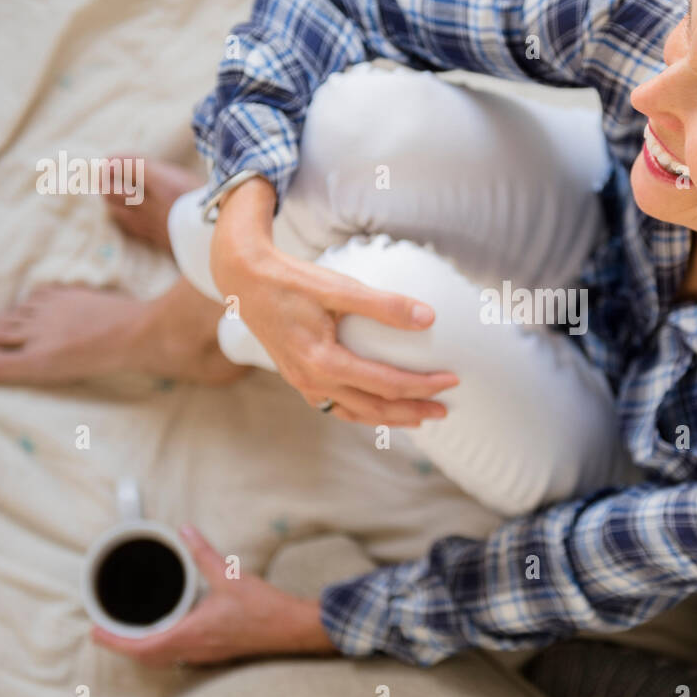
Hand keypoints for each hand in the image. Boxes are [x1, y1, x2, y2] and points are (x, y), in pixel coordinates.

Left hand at [91, 524, 338, 666]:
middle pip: (146, 658)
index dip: (114, 641)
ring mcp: (204, 655)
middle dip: (122, 646)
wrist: (290, 628)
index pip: (141, 646)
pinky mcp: (214, 654)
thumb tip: (186, 532)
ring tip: (129, 632)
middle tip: (105, 631)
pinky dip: (161, 649)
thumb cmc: (263, 607)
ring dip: (142, 649)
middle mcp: (193, 649)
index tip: (96, 631)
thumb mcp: (230, 575)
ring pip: (162, 659)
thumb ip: (204, 553)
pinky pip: (177, 657)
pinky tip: (165, 633)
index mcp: (191, 633)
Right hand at [209, 178, 458, 426]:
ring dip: (390, 418)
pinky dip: (363, 412)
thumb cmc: (292, 280)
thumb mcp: (339, 287)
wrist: (244, 279)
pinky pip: (337, 406)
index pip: (387, 384)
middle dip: (413, 411)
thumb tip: (429, 318)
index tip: (453, 379)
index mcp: (323, 362)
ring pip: (355, 413)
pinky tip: (379, 408)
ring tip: (420, 417)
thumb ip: (384, 305)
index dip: (423, 385)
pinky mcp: (299, 378)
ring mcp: (303, 384)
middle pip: (374, 408)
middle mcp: (312, 381)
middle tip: (446, 410)